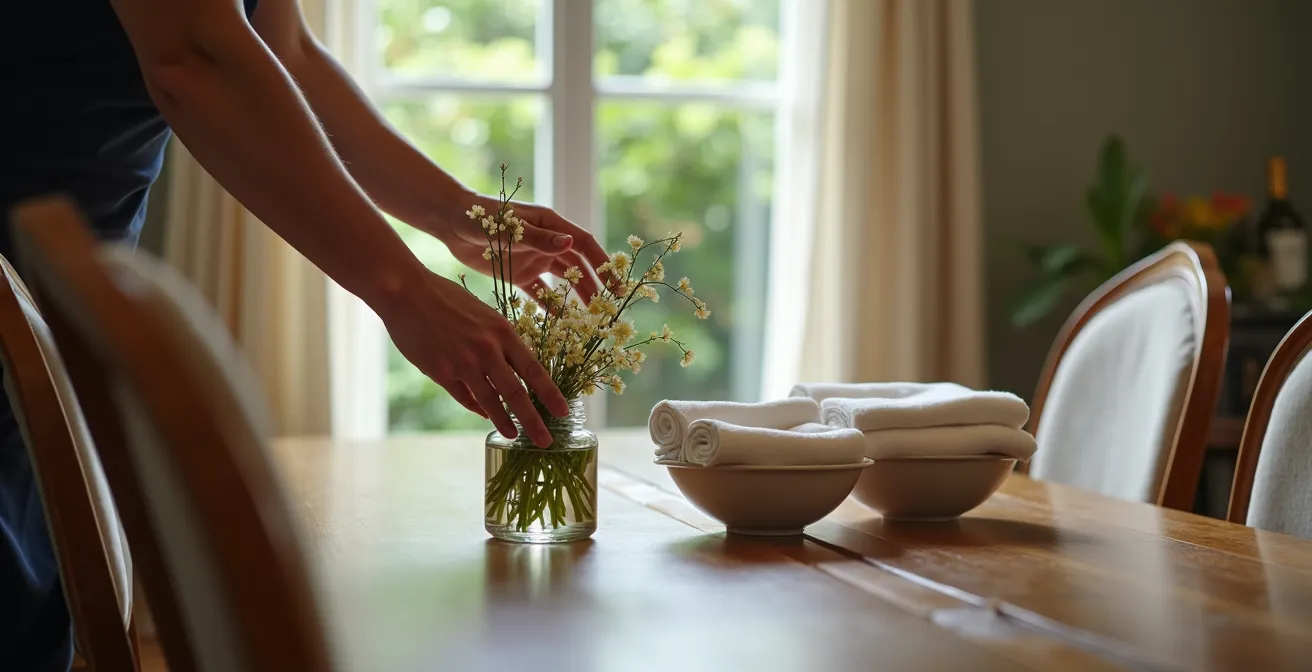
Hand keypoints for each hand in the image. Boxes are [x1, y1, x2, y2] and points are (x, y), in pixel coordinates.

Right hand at [374, 268, 569, 445]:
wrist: (406, 292)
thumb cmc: (446, 298)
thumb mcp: (484, 314)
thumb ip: (498, 340)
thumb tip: (511, 367)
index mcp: (502, 332)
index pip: (534, 370)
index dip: (551, 394)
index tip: (564, 412)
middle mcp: (487, 350)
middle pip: (517, 393)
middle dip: (534, 421)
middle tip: (546, 441)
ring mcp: (463, 363)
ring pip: (491, 402)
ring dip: (505, 422)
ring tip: (514, 436)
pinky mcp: (441, 372)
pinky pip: (464, 397)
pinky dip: (477, 408)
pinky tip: (485, 415)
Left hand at [433, 193, 611, 301]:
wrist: (451, 222)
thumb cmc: (481, 217)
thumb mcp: (511, 227)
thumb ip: (539, 238)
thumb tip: (570, 244)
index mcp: (551, 224)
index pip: (585, 244)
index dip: (603, 263)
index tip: (616, 284)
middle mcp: (547, 241)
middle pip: (578, 265)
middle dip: (595, 284)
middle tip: (609, 306)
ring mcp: (534, 258)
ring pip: (563, 279)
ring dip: (577, 295)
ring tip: (591, 316)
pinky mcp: (518, 272)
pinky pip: (540, 292)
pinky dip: (551, 305)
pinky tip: (562, 321)